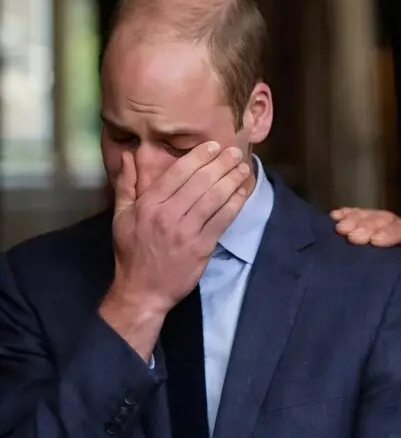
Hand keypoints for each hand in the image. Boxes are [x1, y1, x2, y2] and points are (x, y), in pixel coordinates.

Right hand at [110, 142, 249, 315]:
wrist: (143, 290)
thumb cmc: (132, 253)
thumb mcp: (121, 216)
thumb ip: (126, 184)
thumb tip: (127, 155)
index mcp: (149, 204)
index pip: (178, 172)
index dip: (199, 157)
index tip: (213, 146)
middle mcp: (168, 214)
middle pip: (200, 181)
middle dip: (220, 164)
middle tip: (235, 152)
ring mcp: (186, 231)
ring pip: (214, 198)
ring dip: (231, 180)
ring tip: (243, 168)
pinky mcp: (202, 247)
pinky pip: (222, 220)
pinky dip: (235, 204)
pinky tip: (242, 192)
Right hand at [331, 207, 400, 304]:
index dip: (391, 233)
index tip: (374, 241)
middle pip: (386, 220)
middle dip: (367, 226)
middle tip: (350, 235)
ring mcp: (387, 226)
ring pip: (372, 216)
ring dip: (354, 220)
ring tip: (340, 228)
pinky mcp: (373, 228)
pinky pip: (360, 216)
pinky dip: (347, 215)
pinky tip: (335, 217)